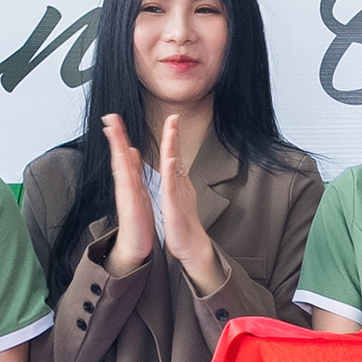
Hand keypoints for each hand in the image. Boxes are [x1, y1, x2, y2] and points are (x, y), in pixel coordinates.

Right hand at [99, 113, 153, 276]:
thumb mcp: (136, 190)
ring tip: (113, 131)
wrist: (135, 244)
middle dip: (114, 136)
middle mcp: (124, 185)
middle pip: (118, 156)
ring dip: (117, 148)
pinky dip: (129, 170)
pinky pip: (130, 185)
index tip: (114, 118)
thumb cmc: (137, 218)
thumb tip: (130, 152)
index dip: (118, 135)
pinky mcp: (131, 205)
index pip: (122, 153)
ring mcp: (126, 194)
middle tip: (110, 117)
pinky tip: (129, 157)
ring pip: (120, 166)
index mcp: (129, 180)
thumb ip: (132, 171)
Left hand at [152, 112, 217, 282]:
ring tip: (172, 130)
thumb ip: (176, 181)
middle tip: (174, 116)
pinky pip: (172, 187)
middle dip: (174, 135)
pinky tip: (171, 160)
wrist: (191, 246)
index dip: (172, 137)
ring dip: (172, 147)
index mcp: (177, 182)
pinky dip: (172, 173)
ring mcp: (177, 194)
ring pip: (174, 167)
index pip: (173, 155)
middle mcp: (179, 185)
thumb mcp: (178, 198)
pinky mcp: (175, 206)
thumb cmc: (183, 225)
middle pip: (176, 155)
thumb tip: (175, 167)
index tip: (171, 119)